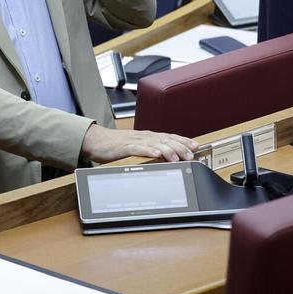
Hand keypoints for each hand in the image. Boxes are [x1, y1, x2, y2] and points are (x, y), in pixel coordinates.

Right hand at [81, 123, 197, 163]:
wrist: (96, 141)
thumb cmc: (117, 145)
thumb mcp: (137, 146)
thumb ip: (151, 150)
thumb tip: (166, 157)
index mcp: (148, 137)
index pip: (169, 137)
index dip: (183, 140)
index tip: (196, 146)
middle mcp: (145, 136)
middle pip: (166, 140)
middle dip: (180, 146)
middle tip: (191, 154)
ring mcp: (135, 141)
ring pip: (155, 143)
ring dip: (168, 149)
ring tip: (178, 156)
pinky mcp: (124, 147)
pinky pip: (138, 148)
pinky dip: (148, 151)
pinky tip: (156, 154)